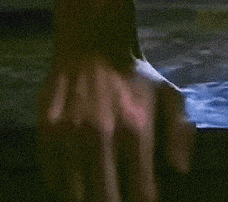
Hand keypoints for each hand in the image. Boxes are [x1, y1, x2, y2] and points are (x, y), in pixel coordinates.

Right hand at [36, 53, 195, 200]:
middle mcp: (101, 136)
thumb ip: (181, 132)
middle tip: (117, 198)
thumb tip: (179, 171)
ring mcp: (70, 135)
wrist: (93, 41)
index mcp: (135, 130)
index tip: (142, 199)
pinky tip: (76, 181)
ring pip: (76, 196)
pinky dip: (64, 187)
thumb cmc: (134, 75)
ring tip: (96, 192)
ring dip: (88, 198)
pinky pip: (52, 178)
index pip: (140, 195)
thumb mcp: (168, 94)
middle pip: (105, 201)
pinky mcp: (47, 131)